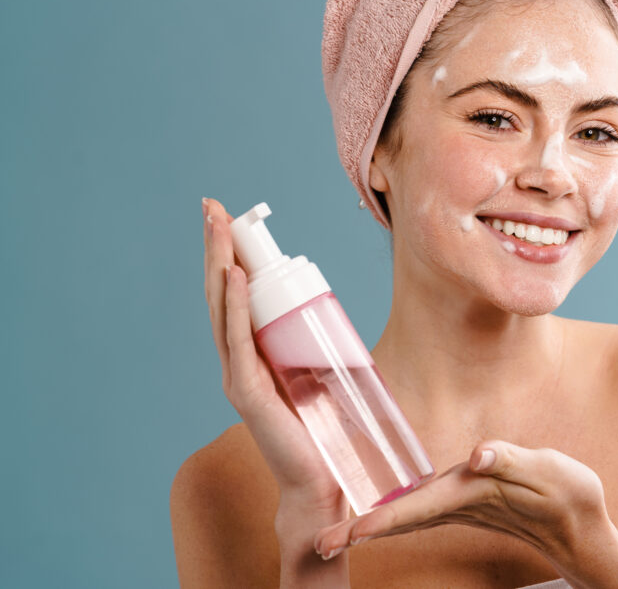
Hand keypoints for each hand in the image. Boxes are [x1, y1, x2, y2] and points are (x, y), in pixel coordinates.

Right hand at [202, 198, 349, 575]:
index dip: (230, 257)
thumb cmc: (323, 431)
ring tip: (219, 227)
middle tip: (212, 207)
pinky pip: (238, 341)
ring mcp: (238, 376)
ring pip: (223, 310)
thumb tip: (334, 322)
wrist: (322, 482)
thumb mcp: (318, 375)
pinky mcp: (248, 392)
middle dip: (217, 248)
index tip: (227, 219)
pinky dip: (235, 307)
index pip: (235, 297)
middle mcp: (237, 361)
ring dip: (220, 264)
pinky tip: (234, 277)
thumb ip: (315, 350)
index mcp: (251, 355)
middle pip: (221, 294)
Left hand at [312, 440, 614, 575]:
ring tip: (332, 537)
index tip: (349, 533)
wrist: (582, 530)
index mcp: (474, 494)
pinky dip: (391, 519)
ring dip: (367, 528)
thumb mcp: (549, 470)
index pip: (418, 508)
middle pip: (400, 520)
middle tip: (318, 545)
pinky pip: (419, 515)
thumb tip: (479, 454)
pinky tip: (374, 521)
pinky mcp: (466, 507)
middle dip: (359, 532)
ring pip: (405, 520)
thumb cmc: (570, 497)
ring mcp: (461, 510)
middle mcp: (460, 505)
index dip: (382, 518)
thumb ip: (512, 460)